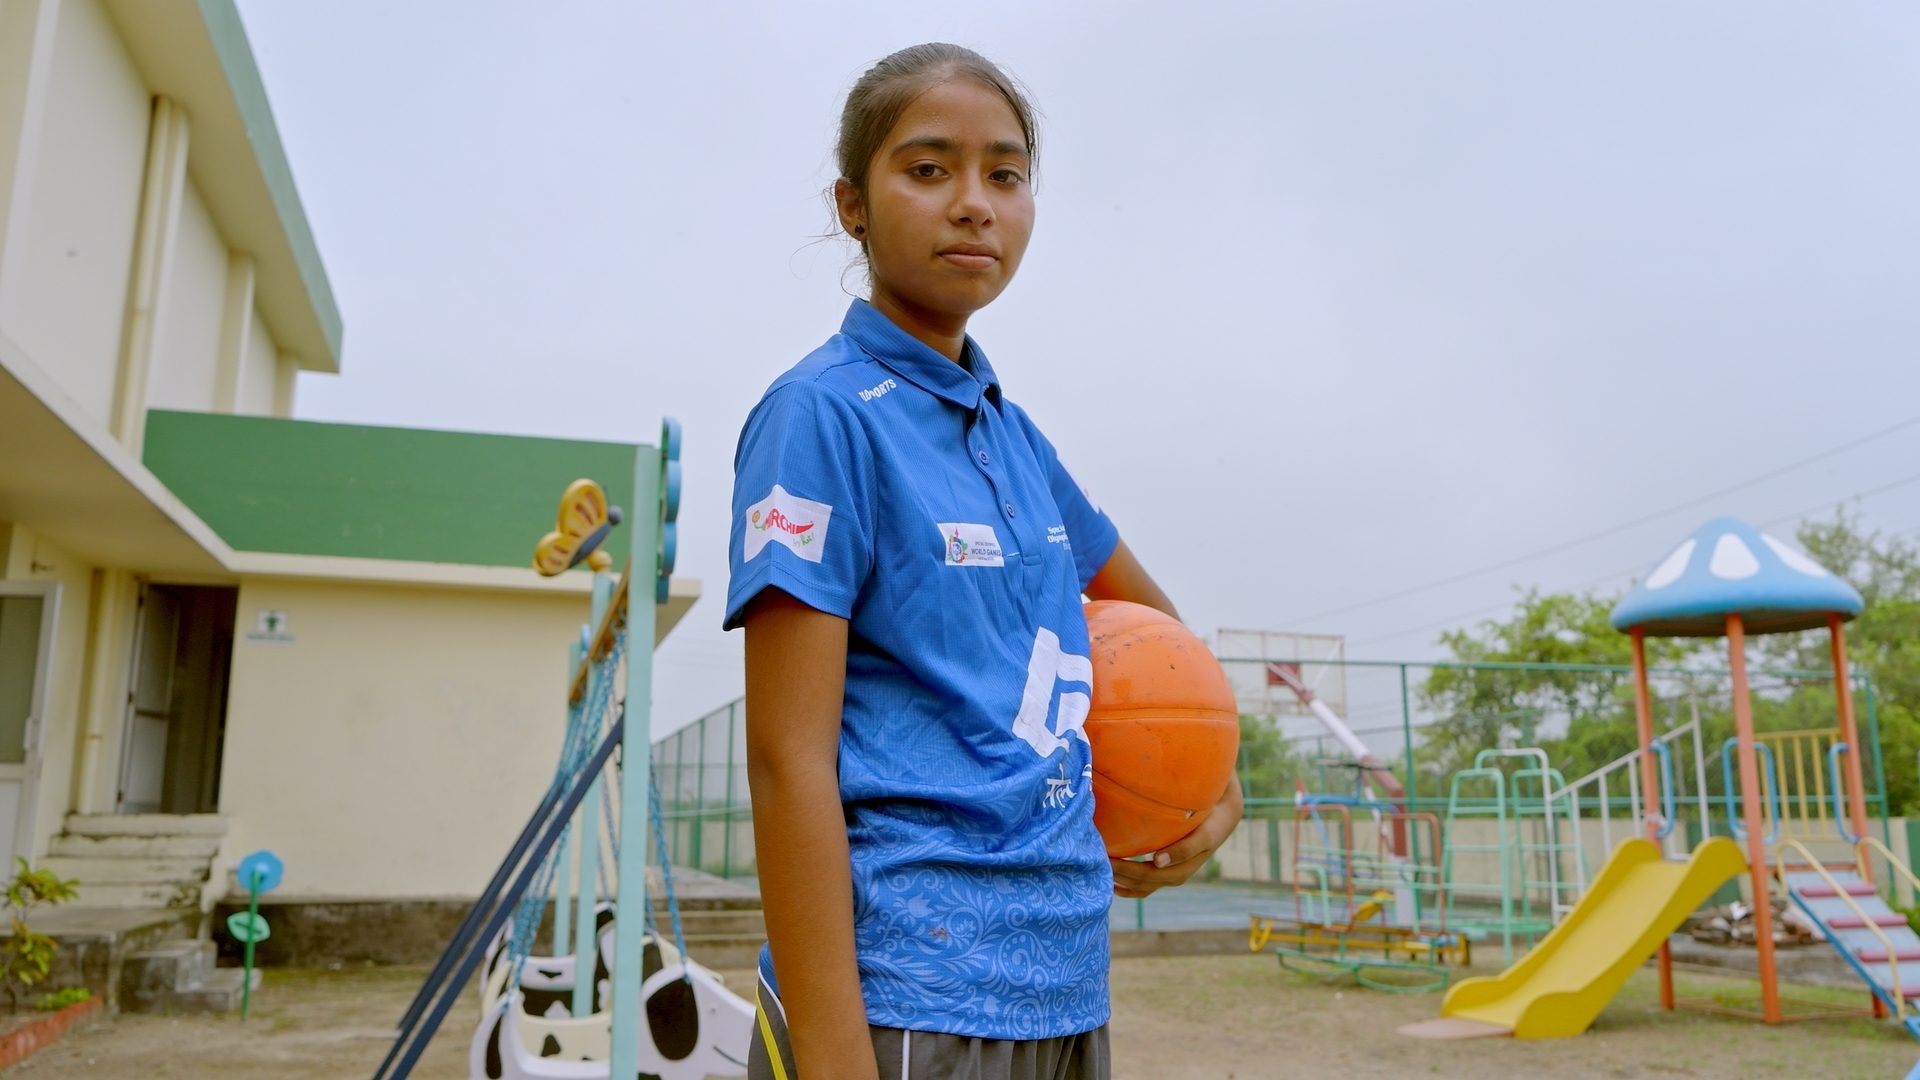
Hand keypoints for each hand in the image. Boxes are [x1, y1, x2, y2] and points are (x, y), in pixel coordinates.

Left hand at [1110, 775, 1243, 898]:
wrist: (1221, 819)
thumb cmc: (1211, 823)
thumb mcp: (1203, 835)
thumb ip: (1184, 849)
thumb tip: (1157, 861)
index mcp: (1179, 871)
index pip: (1146, 875)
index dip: (1124, 869)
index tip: (1105, 856)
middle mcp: (1172, 877)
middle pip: (1138, 882)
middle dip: (1116, 873)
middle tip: (1094, 858)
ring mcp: (1167, 875)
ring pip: (1138, 886)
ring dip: (1118, 880)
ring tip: (1097, 868)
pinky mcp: (1163, 870)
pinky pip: (1141, 886)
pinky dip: (1124, 885)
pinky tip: (1109, 880)